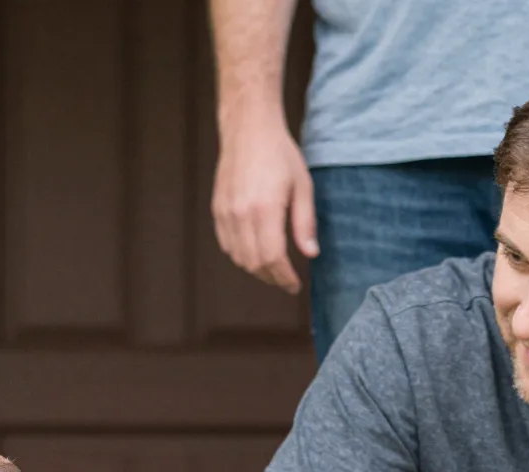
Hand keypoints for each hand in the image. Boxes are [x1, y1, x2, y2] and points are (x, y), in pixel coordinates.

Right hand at [211, 108, 317, 292]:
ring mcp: (226, 213)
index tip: (294, 285)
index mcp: (265, 209)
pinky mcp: (217, 210)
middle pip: (254, 263)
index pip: (273, 258)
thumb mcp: (302, 186)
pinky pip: (227, 245)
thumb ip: (305, 223)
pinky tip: (254, 253)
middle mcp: (241, 214)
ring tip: (273, 269)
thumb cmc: (280, 154)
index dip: (284, 277)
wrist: (248, 130)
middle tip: (286, 280)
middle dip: (272, 278)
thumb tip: (310, 254)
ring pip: (239, 258)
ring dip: (256, 269)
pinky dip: (241, 256)